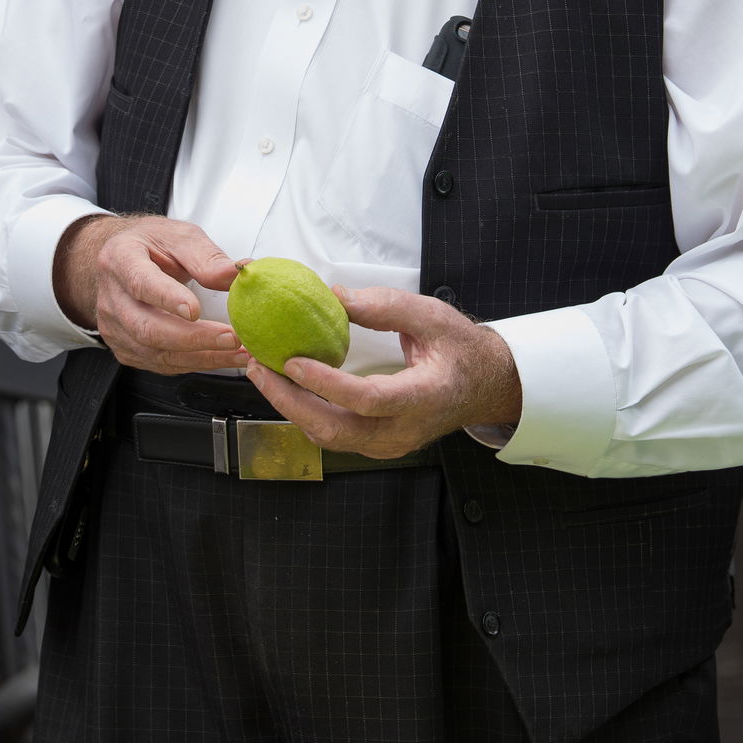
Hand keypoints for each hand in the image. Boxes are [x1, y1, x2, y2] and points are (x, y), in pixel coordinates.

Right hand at [54, 214, 247, 373]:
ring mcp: (114, 328)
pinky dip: (195, 363)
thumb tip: (237, 275)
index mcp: (121, 259)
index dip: (167, 299)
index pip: (141, 283)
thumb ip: (206, 257)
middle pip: (147, 327)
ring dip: (202, 357)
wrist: (125, 262)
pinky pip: (161, 364)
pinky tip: (221, 357)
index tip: (196, 310)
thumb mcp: (180, 237)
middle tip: (232, 337)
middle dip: (194, 338)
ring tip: (239, 352)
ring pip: (156, 353)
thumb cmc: (153, 246)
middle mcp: (112, 298)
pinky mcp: (125, 349)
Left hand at [246, 286, 521, 458]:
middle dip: (289, 401)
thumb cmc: (461, 349)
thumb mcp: (432, 316)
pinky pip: (334, 436)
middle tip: (258, 367)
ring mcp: (390, 444)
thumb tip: (334, 297)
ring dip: (290, 408)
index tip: (292, 361)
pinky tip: (287, 387)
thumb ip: (386, 307)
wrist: (485, 385)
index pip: (368, 399)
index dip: (326, 384)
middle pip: (337, 429)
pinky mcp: (378, 444)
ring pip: (329, 438)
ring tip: (262, 373)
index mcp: (425, 397)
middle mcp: (405, 430)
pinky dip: (305, 413)